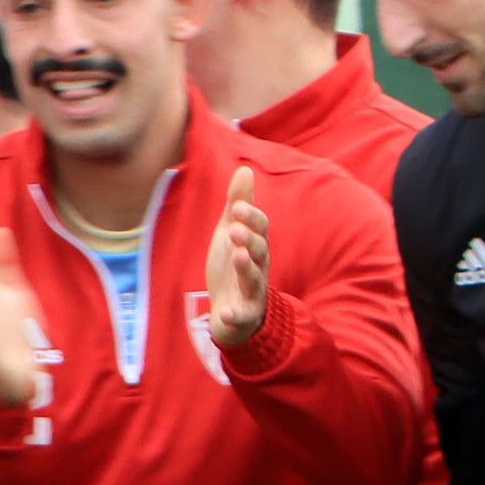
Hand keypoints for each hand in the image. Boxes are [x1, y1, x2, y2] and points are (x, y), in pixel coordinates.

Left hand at [206, 165, 268, 352]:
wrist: (231, 310)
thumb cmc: (233, 266)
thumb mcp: (232, 232)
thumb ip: (238, 203)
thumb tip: (245, 169)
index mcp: (255, 246)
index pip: (259, 228)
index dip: (250, 218)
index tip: (236, 207)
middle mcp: (258, 267)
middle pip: (259, 251)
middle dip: (248, 239)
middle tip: (233, 229)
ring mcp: (252, 292)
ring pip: (254, 279)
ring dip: (246, 268)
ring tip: (237, 256)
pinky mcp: (242, 315)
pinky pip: (241, 316)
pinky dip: (234, 314)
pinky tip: (225, 313)